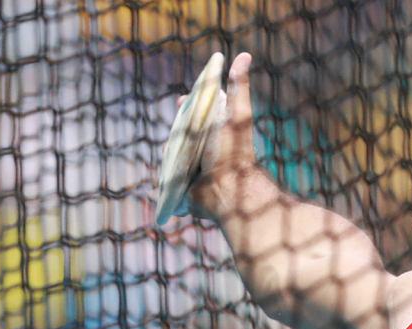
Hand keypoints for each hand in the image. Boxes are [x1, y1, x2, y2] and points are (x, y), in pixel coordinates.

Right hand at [173, 51, 262, 221]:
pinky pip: (168, 173)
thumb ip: (239, 86)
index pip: (199, 115)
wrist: (227, 190)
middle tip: (176, 124)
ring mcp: (195, 167)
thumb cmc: (233, 151)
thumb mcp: (237, 114)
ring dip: (171, 148)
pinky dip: (167, 168)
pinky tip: (169, 166)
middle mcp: (206, 149)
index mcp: (217, 133)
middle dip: (177, 125)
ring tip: (175, 149)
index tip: (183, 100)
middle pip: (183, 131)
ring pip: (173, 151)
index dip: (189, 106)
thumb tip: (245, 55)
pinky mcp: (184, 185)